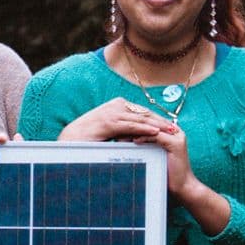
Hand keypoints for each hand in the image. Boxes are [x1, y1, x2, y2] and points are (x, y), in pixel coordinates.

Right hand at [57, 98, 175, 144]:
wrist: (70, 139)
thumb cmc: (88, 137)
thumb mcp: (108, 130)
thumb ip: (121, 130)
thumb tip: (133, 136)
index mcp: (117, 105)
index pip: (141, 112)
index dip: (156, 119)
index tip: (168, 126)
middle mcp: (116, 105)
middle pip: (144, 113)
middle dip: (161, 121)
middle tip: (175, 128)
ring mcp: (113, 112)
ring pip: (141, 118)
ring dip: (157, 125)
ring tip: (171, 131)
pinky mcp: (110, 121)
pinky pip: (132, 125)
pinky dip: (145, 129)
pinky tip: (156, 133)